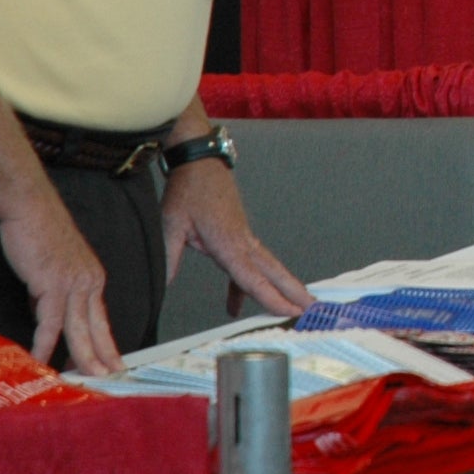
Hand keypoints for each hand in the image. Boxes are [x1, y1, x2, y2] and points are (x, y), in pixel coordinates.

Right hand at [0, 193, 120, 375]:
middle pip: (97, 327)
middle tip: (109, 378)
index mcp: (92, 278)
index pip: (101, 318)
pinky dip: (45, 343)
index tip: (112, 363)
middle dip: (103, 356)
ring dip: (81, 356)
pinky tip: (41, 360)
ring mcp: (73, 283)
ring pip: (79, 328)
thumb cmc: (38, 233)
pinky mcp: (52, 284)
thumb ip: (51, 293)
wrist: (30, 208)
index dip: (106, 343)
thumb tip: (44, 315)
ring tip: (85, 378)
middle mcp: (88, 282)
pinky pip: (50, 322)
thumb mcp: (51, 268)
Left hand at [161, 161, 312, 318]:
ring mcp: (243, 237)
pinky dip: (246, 285)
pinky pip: (248, 264)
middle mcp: (242, 241)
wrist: (200, 162)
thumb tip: (161, 285)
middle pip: (273, 272)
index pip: (252, 278)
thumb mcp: (170, 224)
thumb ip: (168, 258)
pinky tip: (235, 304)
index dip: (271, 298)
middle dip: (294, 291)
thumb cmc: (188, 190)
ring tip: (295, 306)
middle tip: (312, 308)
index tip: (290, 311)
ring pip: (267, 267)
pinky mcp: (238, 235)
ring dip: (282, 286)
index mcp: (228, 242)